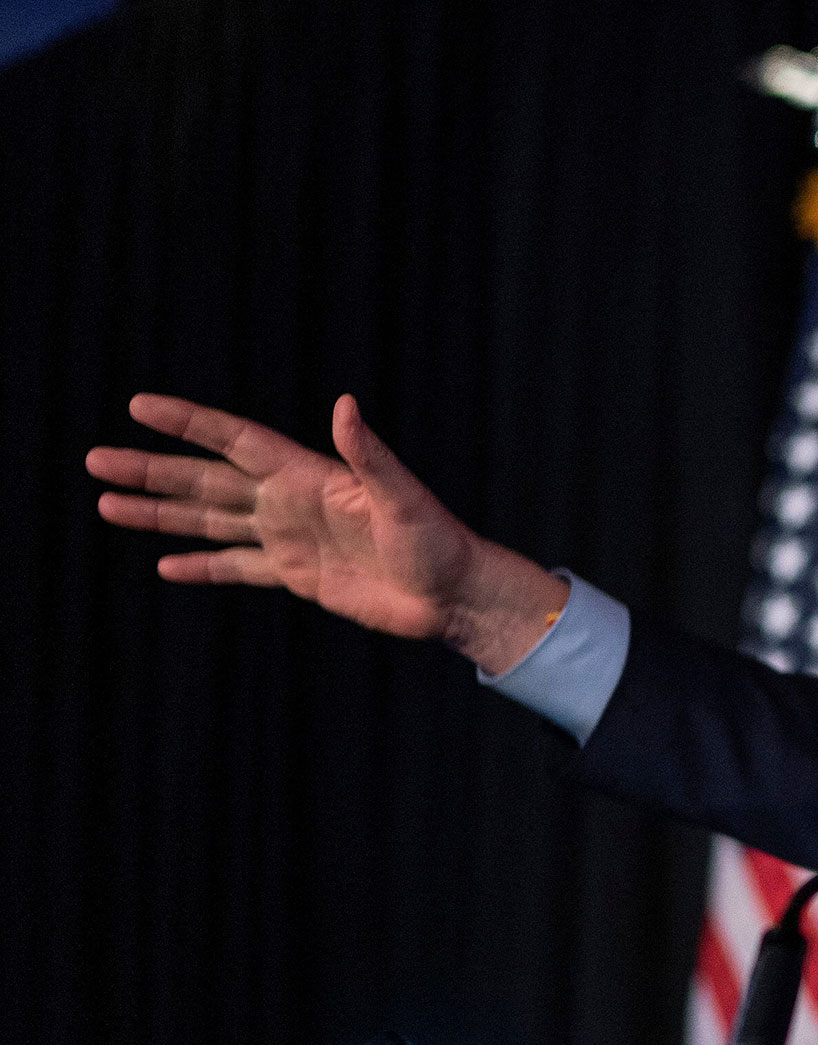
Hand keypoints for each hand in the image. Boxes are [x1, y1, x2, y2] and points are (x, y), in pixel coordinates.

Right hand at [87, 392, 566, 674]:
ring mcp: (290, 539)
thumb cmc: (437, 541)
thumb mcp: (402, 497)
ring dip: (160, 514)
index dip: (188, 423)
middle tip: (94, 460)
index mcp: (308, 475)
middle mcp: (290, 502)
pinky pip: (238, 568)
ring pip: (210, 522)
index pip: (234, 440)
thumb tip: (344, 405)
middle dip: (151, 469)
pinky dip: (202, 567)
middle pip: (206, 479)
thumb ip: (369, 454)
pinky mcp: (298, 577)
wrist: (453, 596)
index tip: (139, 406)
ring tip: (107, 505)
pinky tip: (164, 565)